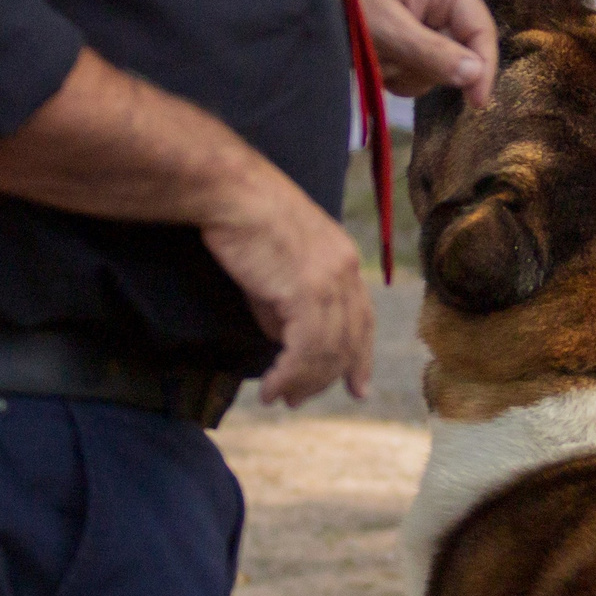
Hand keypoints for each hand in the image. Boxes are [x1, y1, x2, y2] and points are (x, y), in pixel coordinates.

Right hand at [200, 158, 375, 407]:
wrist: (232, 194)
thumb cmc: (246, 225)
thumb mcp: (277, 273)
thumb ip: (288, 309)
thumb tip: (287, 346)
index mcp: (346, 261)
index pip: (363, 319)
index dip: (362, 357)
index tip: (358, 388)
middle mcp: (348, 272)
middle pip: (349, 341)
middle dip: (326, 378)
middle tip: (298, 401)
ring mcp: (331, 281)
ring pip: (328, 350)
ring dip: (303, 382)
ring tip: (279, 399)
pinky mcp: (308, 291)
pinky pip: (306, 348)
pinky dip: (290, 375)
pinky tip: (271, 388)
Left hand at [355, 0, 498, 105]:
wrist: (313, 9)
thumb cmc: (349, 7)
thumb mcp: (388, 30)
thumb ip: (432, 53)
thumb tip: (476, 74)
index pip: (481, 30)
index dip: (484, 67)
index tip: (477, 102)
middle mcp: (448, 3)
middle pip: (464, 54)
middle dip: (428, 66)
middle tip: (393, 62)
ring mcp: (435, 25)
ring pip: (444, 70)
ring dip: (409, 73)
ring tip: (379, 56)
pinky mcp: (422, 44)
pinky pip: (425, 75)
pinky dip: (400, 76)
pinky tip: (380, 60)